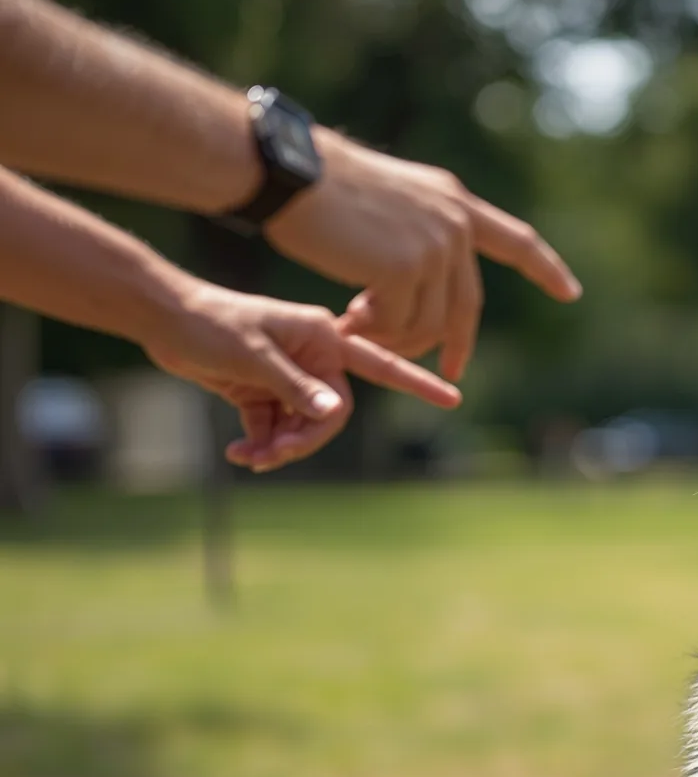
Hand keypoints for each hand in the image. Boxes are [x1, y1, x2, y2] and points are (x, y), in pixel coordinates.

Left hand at [141, 282, 461, 472]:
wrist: (163, 319)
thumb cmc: (210, 325)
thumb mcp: (252, 357)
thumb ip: (295, 386)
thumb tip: (334, 413)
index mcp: (323, 336)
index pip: (380, 363)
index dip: (419, 383)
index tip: (453, 397)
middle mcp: (314, 356)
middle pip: (332, 413)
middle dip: (306, 440)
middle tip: (272, 456)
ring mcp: (290, 375)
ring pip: (304, 426)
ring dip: (280, 447)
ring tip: (247, 457)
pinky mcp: (264, 391)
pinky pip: (277, 429)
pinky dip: (261, 445)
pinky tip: (238, 452)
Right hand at [262, 133, 581, 380]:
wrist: (291, 173)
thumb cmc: (324, 188)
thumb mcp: (393, 203)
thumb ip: (422, 234)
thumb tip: (427, 279)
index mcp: (455, 203)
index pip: (517, 241)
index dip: (546, 269)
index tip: (571, 293)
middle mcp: (454, 225)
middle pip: (467, 305)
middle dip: (456, 344)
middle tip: (449, 372)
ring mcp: (434, 248)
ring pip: (429, 322)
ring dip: (396, 337)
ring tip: (358, 328)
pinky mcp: (406, 270)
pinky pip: (398, 325)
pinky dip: (375, 334)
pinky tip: (346, 322)